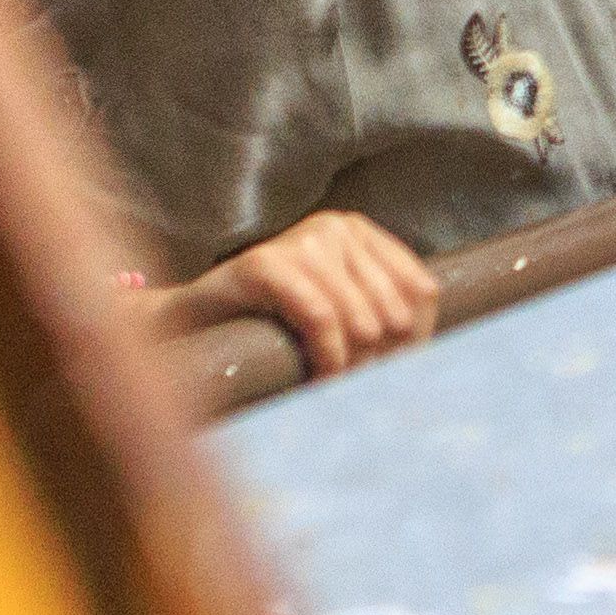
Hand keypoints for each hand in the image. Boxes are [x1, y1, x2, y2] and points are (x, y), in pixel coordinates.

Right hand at [201, 208, 439, 379]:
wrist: (192, 324)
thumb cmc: (273, 325)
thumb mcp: (339, 315)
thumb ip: (381, 319)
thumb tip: (423, 352)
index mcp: (362, 233)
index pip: (420, 290)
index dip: (413, 340)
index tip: (390, 373)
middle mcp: (336, 227)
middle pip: (392, 309)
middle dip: (379, 359)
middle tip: (356, 387)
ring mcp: (300, 238)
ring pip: (359, 318)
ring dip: (352, 367)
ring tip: (336, 387)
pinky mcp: (265, 262)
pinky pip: (320, 317)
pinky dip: (327, 356)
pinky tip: (319, 378)